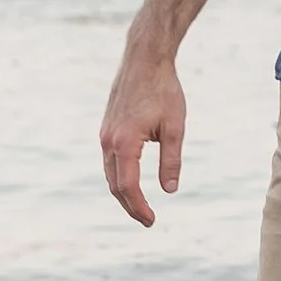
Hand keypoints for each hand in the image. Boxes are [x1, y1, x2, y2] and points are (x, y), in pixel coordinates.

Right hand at [100, 37, 186, 225]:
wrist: (145, 59)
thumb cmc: (163, 90)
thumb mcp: (175, 127)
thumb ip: (171, 160)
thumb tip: (170, 190)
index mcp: (125, 143)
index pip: (128, 187)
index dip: (139, 208)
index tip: (152, 221)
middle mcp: (109, 141)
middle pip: (115, 185)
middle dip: (130, 206)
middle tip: (148, 220)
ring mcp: (105, 134)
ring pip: (109, 173)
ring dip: (123, 192)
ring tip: (140, 206)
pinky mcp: (106, 127)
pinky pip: (109, 160)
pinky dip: (119, 175)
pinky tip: (131, 180)